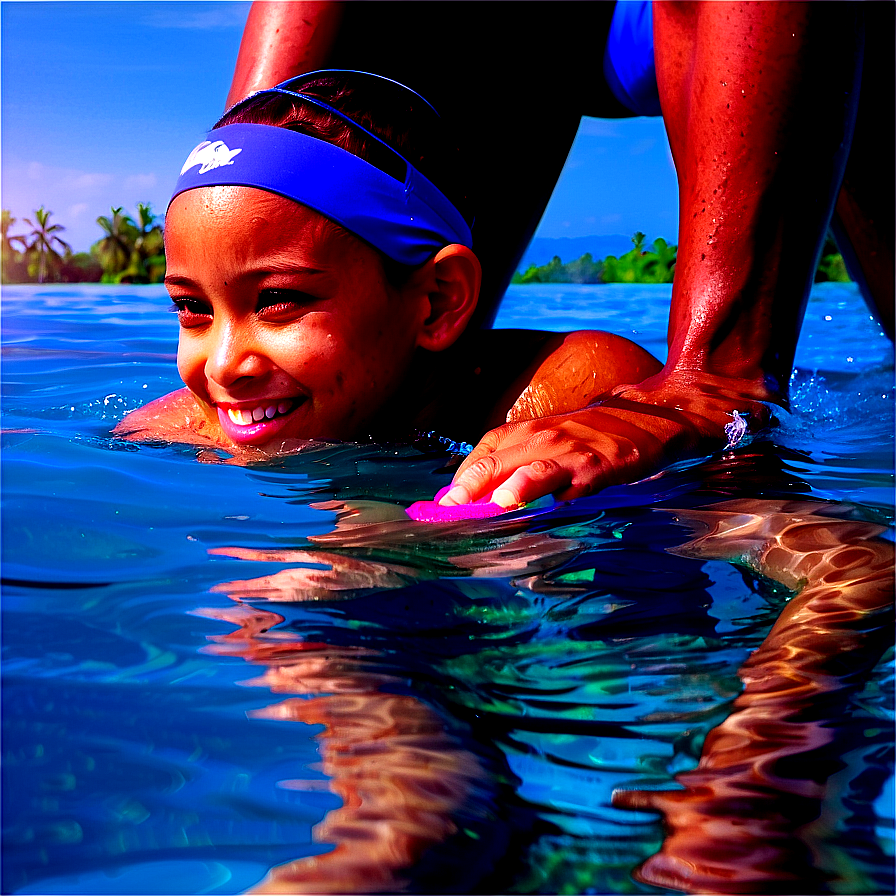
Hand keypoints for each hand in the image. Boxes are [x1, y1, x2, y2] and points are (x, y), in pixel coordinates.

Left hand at [439, 371, 770, 507]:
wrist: (647, 417)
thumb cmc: (588, 436)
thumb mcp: (548, 442)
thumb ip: (514, 464)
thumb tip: (476, 496)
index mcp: (526, 432)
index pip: (484, 451)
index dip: (461, 475)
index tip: (440, 503)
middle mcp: (543, 436)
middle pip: (500, 457)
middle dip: (472, 482)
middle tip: (449, 506)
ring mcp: (573, 449)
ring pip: (537, 465)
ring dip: (516, 483)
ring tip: (497, 503)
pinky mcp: (602, 463)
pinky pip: (581, 476)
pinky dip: (567, 488)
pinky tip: (555, 503)